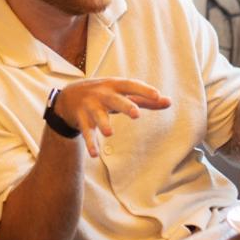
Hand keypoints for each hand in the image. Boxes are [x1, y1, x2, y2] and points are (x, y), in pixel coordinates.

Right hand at [54, 79, 171, 158]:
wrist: (70, 95)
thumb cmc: (105, 94)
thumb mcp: (122, 93)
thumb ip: (145, 99)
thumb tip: (169, 102)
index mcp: (115, 86)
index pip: (131, 86)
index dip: (144, 90)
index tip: (158, 95)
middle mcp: (103, 95)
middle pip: (115, 100)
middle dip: (125, 106)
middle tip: (137, 114)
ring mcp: (91, 107)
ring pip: (98, 116)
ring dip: (103, 124)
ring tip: (110, 133)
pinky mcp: (82, 120)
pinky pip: (87, 132)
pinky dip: (90, 143)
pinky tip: (95, 154)